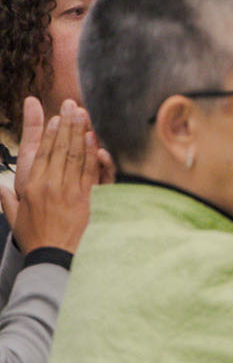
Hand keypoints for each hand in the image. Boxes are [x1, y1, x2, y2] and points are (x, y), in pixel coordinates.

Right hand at [1, 99, 102, 253]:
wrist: (51, 256)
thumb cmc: (34, 236)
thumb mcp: (14, 216)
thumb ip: (7, 198)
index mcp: (31, 186)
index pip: (40, 153)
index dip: (46, 133)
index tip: (51, 116)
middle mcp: (50, 185)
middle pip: (59, 149)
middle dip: (66, 124)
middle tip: (71, 105)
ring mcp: (69, 191)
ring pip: (76, 156)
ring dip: (80, 133)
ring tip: (84, 114)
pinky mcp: (86, 199)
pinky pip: (91, 173)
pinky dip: (93, 155)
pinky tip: (95, 141)